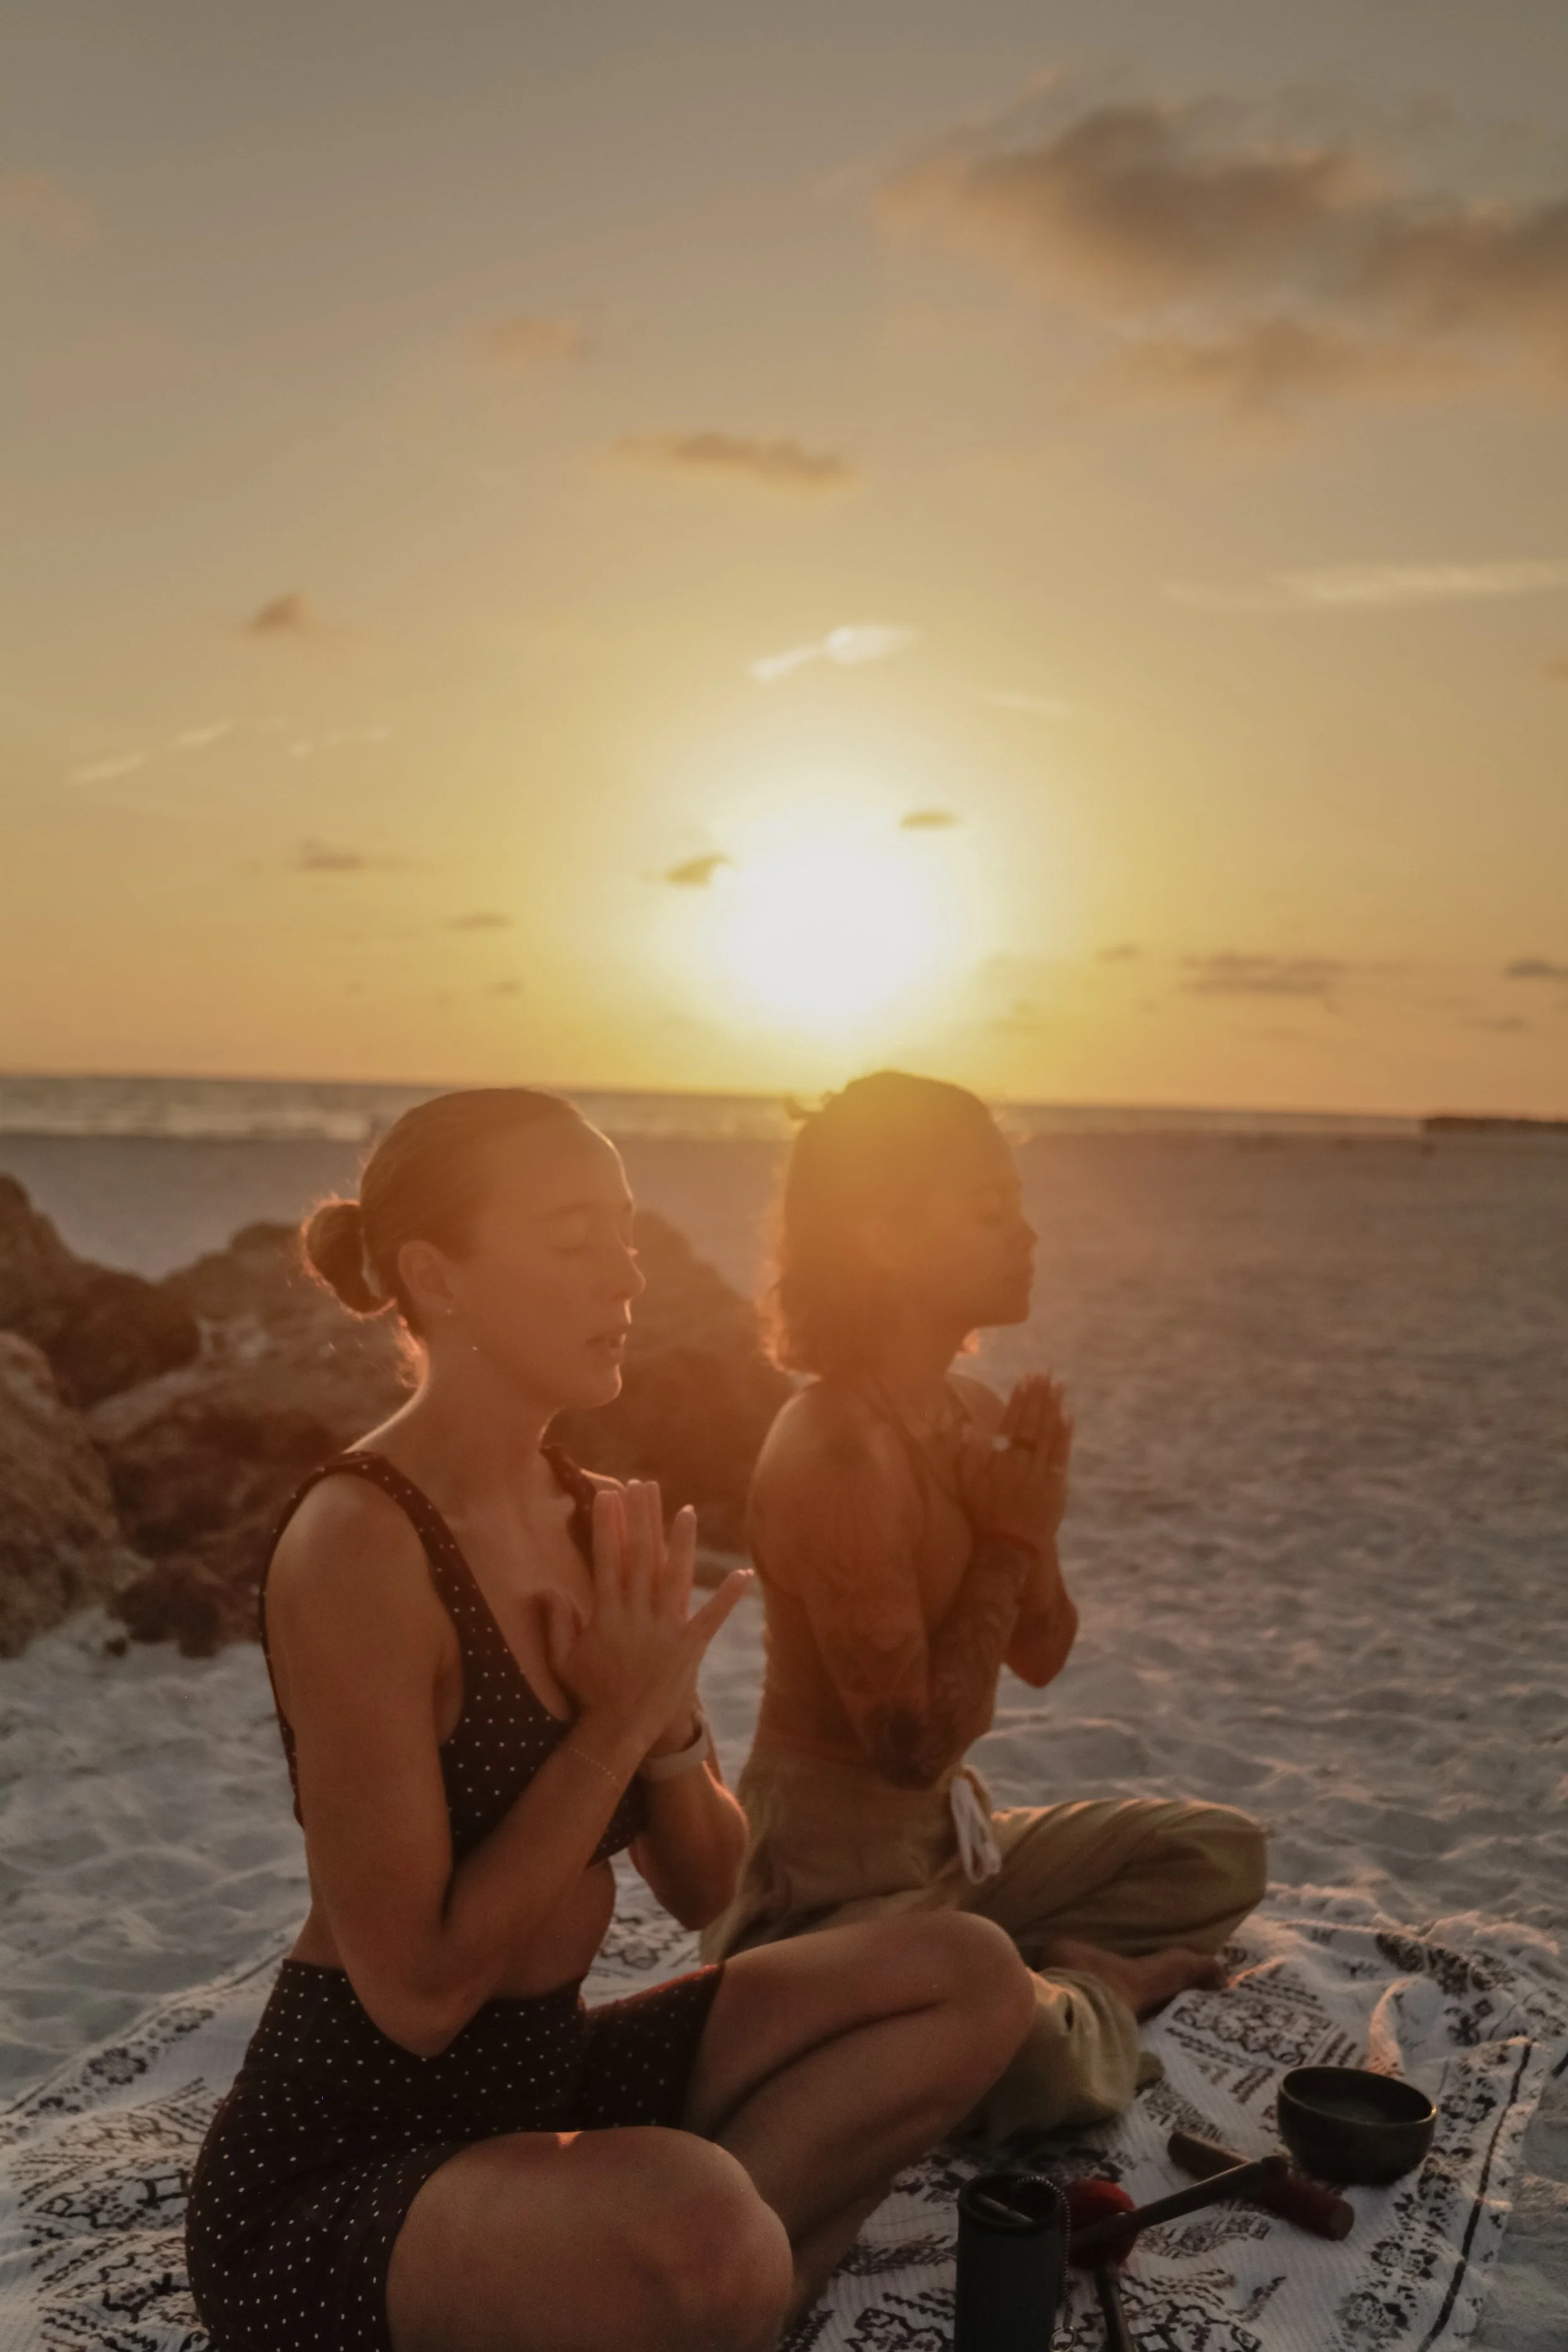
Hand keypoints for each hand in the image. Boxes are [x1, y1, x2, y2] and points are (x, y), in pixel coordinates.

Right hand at [541, 1480, 749, 1758]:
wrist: (619, 1731)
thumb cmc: (589, 1695)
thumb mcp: (564, 1660)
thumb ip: (557, 1623)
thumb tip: (546, 1588)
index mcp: (606, 1616)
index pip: (607, 1560)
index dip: (608, 1525)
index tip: (608, 1494)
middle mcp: (637, 1616)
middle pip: (640, 1558)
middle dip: (641, 1519)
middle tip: (643, 1486)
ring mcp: (665, 1631)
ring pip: (675, 1578)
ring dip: (682, 1543)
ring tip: (688, 1511)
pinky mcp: (689, 1648)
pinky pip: (711, 1618)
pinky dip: (727, 1597)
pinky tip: (743, 1575)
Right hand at [957, 1375, 1072, 1553]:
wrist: (1009, 1547)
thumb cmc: (984, 1514)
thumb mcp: (968, 1484)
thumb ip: (969, 1454)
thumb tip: (969, 1426)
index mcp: (1001, 1459)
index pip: (1012, 1422)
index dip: (1019, 1399)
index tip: (1025, 1378)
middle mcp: (1024, 1461)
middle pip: (1033, 1422)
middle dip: (1040, 1396)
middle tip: (1046, 1374)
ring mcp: (1042, 1472)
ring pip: (1049, 1434)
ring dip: (1054, 1408)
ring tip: (1058, 1387)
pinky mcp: (1057, 1484)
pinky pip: (1062, 1454)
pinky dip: (1065, 1434)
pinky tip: (1068, 1416)